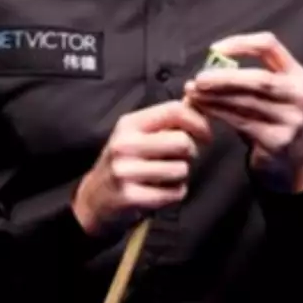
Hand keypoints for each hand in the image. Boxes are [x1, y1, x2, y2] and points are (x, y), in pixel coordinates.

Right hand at [72, 100, 211, 235]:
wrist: (95, 198)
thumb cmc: (125, 162)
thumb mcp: (138, 135)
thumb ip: (167, 121)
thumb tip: (198, 104)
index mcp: (130, 123)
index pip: (174, 111)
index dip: (198, 121)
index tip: (206, 134)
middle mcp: (125, 143)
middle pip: (182, 141)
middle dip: (190, 152)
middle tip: (181, 158)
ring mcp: (125, 170)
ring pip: (181, 169)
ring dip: (182, 175)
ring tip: (166, 176)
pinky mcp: (130, 196)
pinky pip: (174, 193)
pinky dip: (175, 193)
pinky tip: (161, 191)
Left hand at [184, 32, 302, 192]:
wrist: (286, 164)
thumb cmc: (267, 119)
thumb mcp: (265, 94)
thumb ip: (244, 77)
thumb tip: (209, 65)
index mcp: (296, 73)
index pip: (268, 45)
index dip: (240, 44)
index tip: (214, 50)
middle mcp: (300, 94)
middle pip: (259, 78)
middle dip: (224, 77)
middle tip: (198, 78)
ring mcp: (293, 119)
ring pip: (248, 101)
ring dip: (216, 96)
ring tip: (193, 92)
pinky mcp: (279, 140)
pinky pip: (242, 121)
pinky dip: (219, 113)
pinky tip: (203, 108)